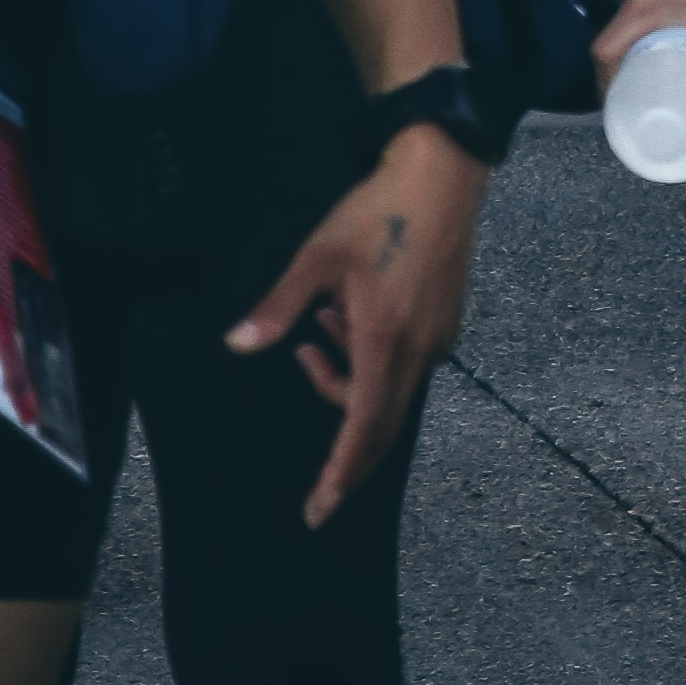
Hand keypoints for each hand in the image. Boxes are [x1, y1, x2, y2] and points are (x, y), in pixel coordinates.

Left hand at [227, 122, 485, 525]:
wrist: (443, 171)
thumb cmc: (378, 211)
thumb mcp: (318, 256)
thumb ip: (280, 308)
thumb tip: (237, 345)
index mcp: (386, 341)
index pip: (361, 430)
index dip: (339, 477)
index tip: (318, 513)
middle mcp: (419, 351)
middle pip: (381, 425)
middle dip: (346, 449)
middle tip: (315, 453)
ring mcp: (439, 338)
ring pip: (391, 391)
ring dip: (351, 378)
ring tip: (323, 322)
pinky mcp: (448, 322)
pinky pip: (407, 365)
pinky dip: (374, 359)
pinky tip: (353, 312)